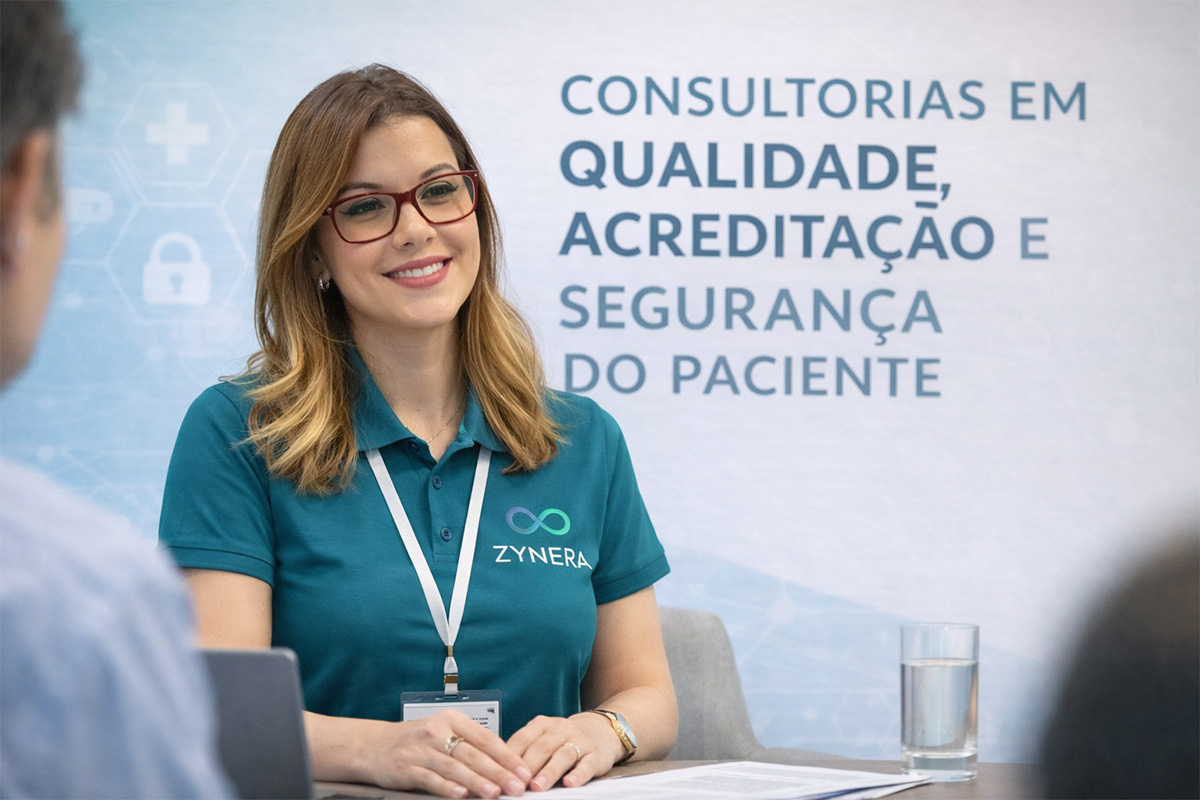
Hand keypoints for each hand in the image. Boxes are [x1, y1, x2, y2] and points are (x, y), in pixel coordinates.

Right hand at [365, 710, 531, 797]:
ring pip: (455, 767)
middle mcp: (437, 731)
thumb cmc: (417, 740)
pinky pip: (431, 779)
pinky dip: (447, 788)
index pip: (485, 737)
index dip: (507, 755)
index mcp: (451, 719)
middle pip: (473, 754)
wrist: (375, 745)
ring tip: (495, 793)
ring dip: (477, 782)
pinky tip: (462, 796)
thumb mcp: (444, 732)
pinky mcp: (407, 768)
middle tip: (516, 786)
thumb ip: (470, 744)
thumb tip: (504, 764)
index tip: (523, 770)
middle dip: (498, 771)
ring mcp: (421, 750)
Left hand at [506, 713, 623, 790]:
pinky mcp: (595, 755)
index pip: (523, 739)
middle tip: (517, 785)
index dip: (511, 757)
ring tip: (537, 787)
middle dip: (528, 767)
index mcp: (542, 724)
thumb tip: (499, 772)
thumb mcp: (542, 738)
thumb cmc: (563, 740)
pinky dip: (578, 774)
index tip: (501, 774)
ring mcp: (579, 741)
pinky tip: (570, 783)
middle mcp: (560, 729)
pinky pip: (587, 764)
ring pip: (563, 755)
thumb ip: (524, 751)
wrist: (599, 732)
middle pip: (541, 747)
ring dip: (549, 772)